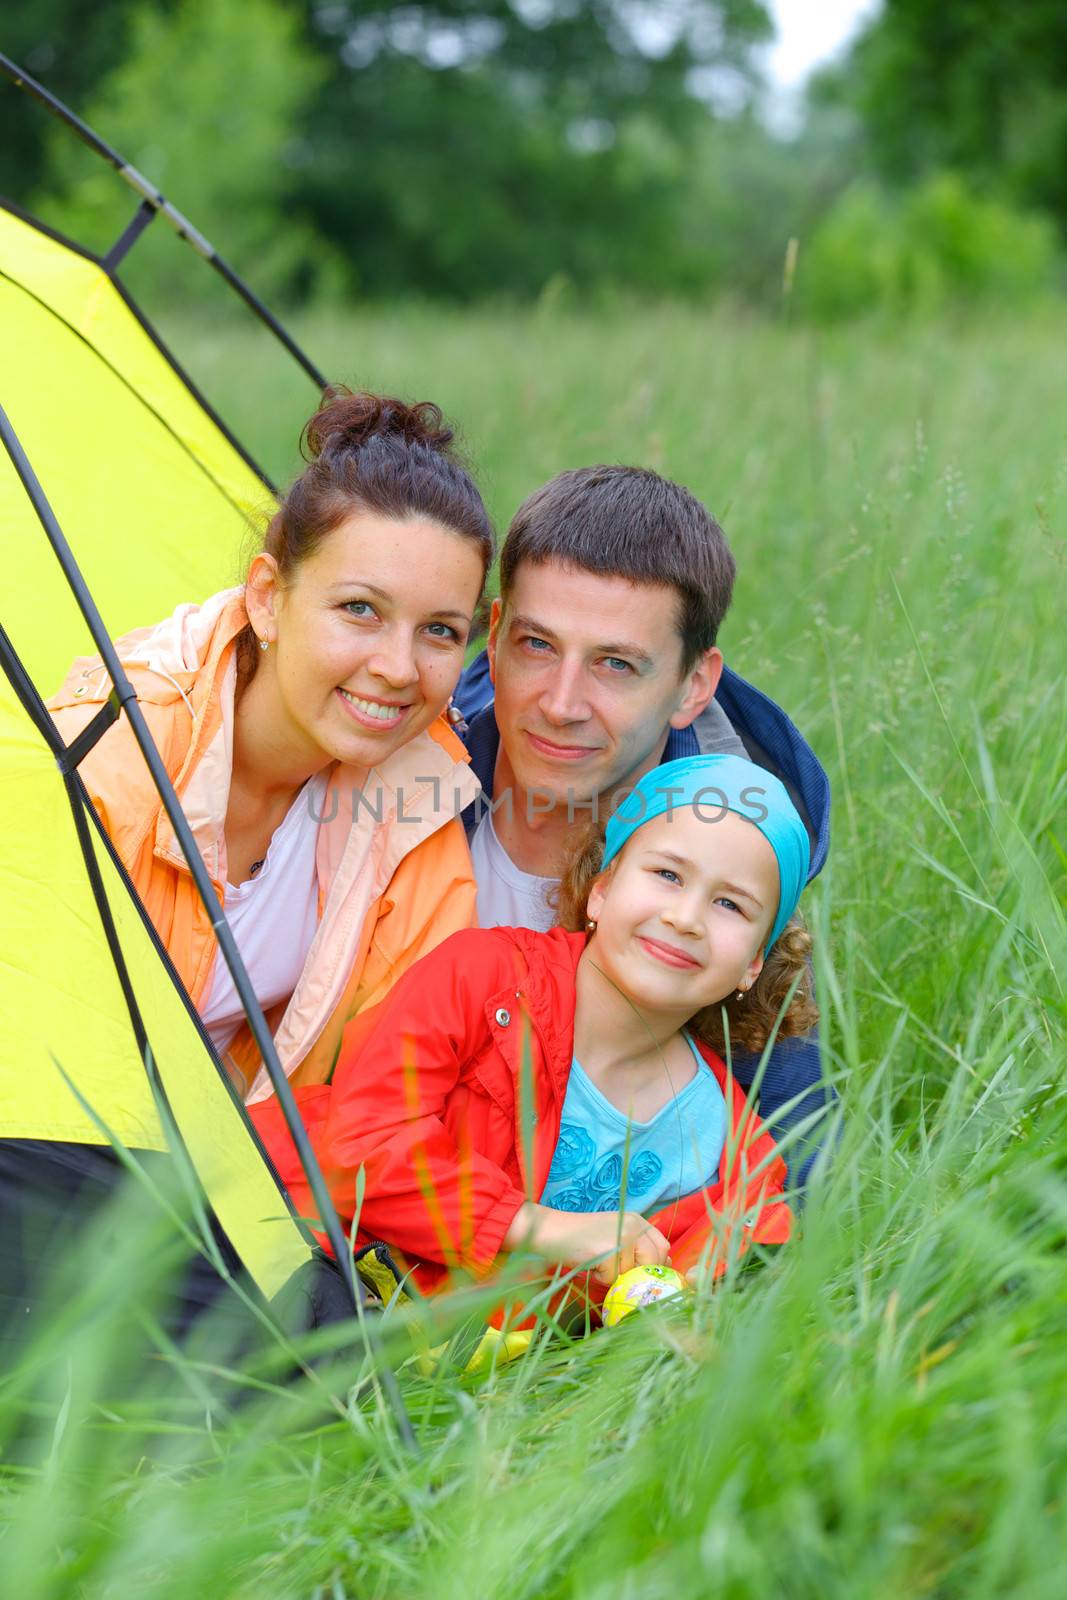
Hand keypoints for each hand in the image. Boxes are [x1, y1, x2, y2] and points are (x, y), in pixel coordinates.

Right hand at [504, 1202, 671, 1286]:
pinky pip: (613, 1279)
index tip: (640, 1272)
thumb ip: (637, 1248)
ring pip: (632, 1273)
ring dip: (615, 1276)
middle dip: (636, 1273)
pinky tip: (589, 1263)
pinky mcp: (609, 1251)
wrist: (551, 1231)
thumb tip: (664, 1266)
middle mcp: (634, 1225)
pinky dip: (600, 1278)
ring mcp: (623, 1236)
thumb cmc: (581, 1238)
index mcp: (637, 1220)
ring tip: (598, 1262)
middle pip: (653, 1262)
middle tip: (613, 1268)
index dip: (654, 1264)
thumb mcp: (614, 1235)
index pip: (662, 1246)